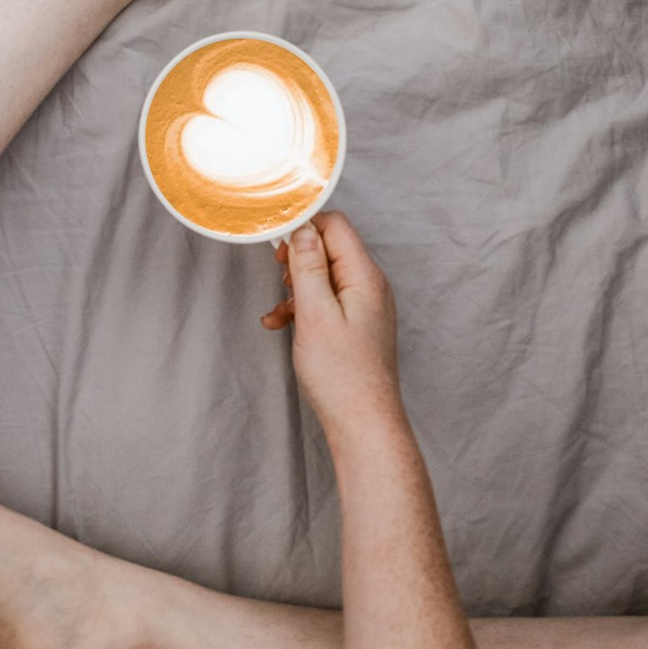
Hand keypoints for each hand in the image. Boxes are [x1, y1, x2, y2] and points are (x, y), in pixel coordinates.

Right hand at [260, 210, 405, 439]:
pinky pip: (326, 301)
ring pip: (323, 276)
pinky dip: (302, 308)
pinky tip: (282, 326)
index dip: (303, 228)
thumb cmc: (341, 374)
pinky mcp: (356, 323)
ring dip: (296, 287)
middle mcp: (369, 285)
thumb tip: (302, 228)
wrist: (362, 422)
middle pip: (329, 248)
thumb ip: (308, 266)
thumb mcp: (315, 313)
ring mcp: (364, 305)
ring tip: (279, 311)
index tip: (277, 245)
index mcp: (364, 276)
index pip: (335, 225)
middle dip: (297, 259)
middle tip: (278, 277)